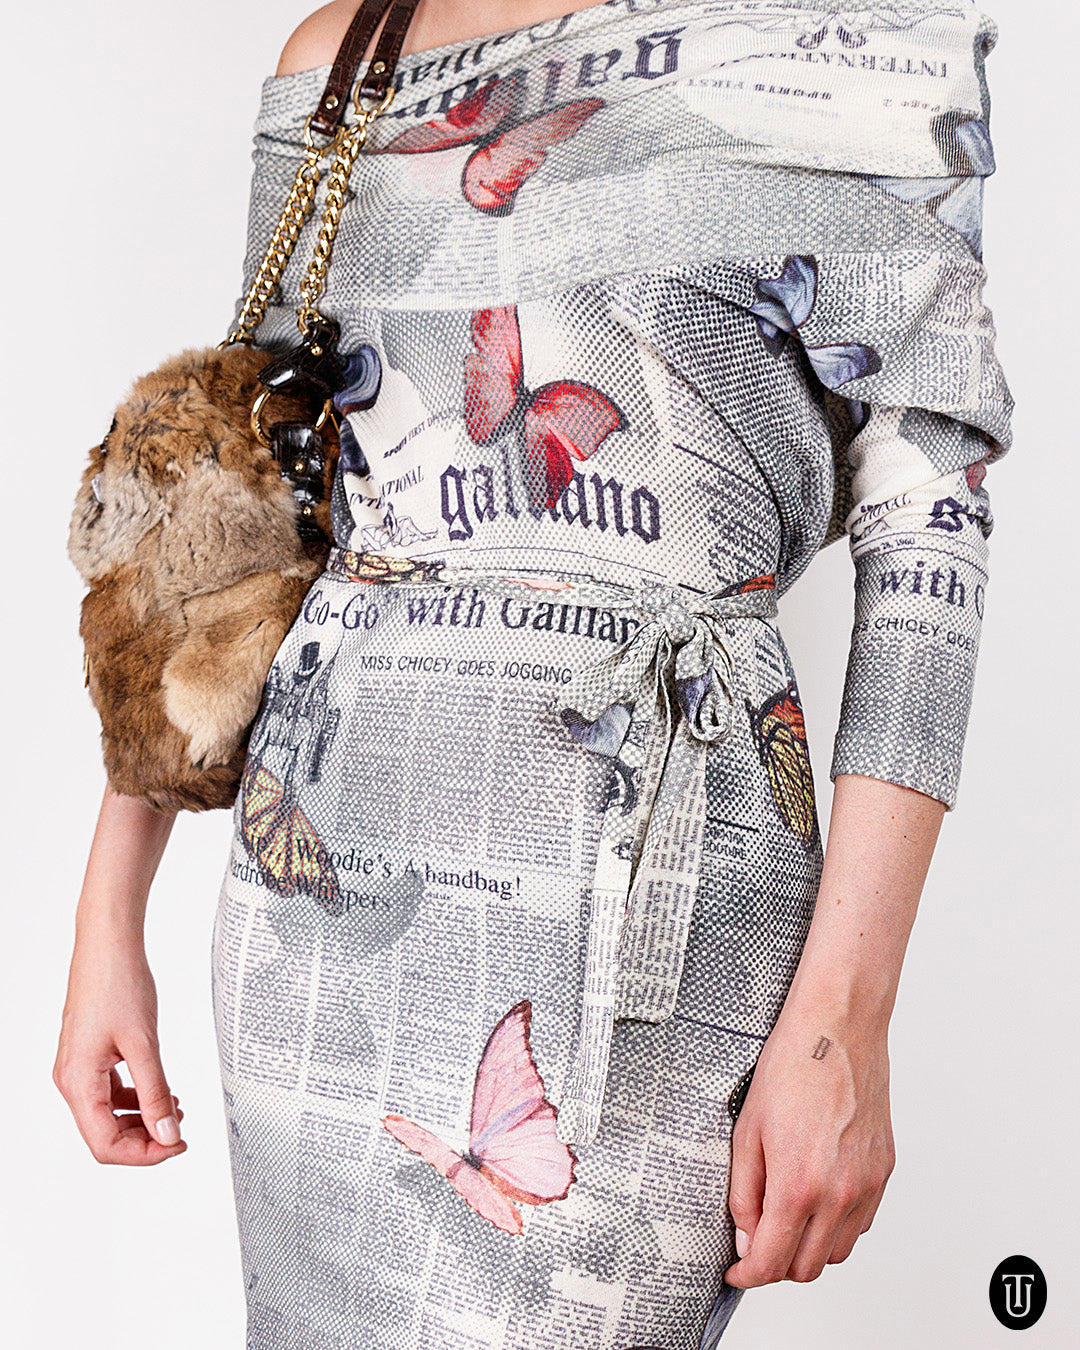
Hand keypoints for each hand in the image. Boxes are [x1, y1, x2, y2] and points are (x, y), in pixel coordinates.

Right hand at [53, 934, 186, 1164]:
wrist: (108, 945)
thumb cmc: (119, 983)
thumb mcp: (144, 1043)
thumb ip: (155, 1092)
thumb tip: (167, 1133)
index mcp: (78, 1082)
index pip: (105, 1144)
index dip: (144, 1154)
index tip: (177, 1144)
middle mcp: (71, 1080)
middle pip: (104, 1135)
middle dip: (145, 1139)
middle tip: (180, 1131)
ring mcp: (78, 1068)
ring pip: (107, 1115)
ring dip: (141, 1118)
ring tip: (174, 1108)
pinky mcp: (88, 1055)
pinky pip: (108, 1092)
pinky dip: (134, 1098)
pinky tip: (159, 1089)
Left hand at [723, 1004, 894, 1285]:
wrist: (838, 1028)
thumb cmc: (793, 1066)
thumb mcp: (747, 1130)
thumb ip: (743, 1192)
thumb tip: (745, 1234)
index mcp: (799, 1185)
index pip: (772, 1262)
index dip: (747, 1276)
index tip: (736, 1272)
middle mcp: (839, 1193)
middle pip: (808, 1268)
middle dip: (777, 1265)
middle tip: (755, 1242)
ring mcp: (867, 1185)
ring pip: (838, 1251)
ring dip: (809, 1247)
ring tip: (786, 1215)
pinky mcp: (884, 1171)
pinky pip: (861, 1222)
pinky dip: (837, 1224)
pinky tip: (816, 1195)